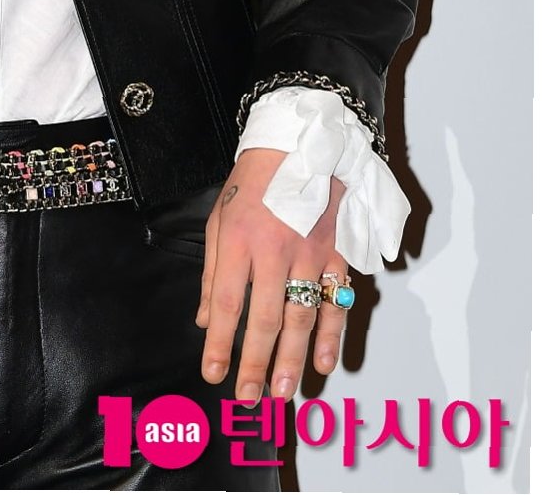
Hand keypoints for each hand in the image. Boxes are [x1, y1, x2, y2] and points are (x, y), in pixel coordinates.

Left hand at [196, 147, 349, 403]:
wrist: (297, 147)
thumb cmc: (251, 185)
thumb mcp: (219, 222)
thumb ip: (214, 275)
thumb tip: (207, 322)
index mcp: (239, 241)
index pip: (228, 303)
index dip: (221, 343)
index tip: (213, 374)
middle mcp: (274, 250)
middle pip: (264, 317)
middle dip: (255, 362)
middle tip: (249, 397)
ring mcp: (309, 253)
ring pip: (301, 317)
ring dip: (292, 359)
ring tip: (281, 392)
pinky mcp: (335, 254)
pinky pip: (334, 301)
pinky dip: (331, 334)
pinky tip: (324, 363)